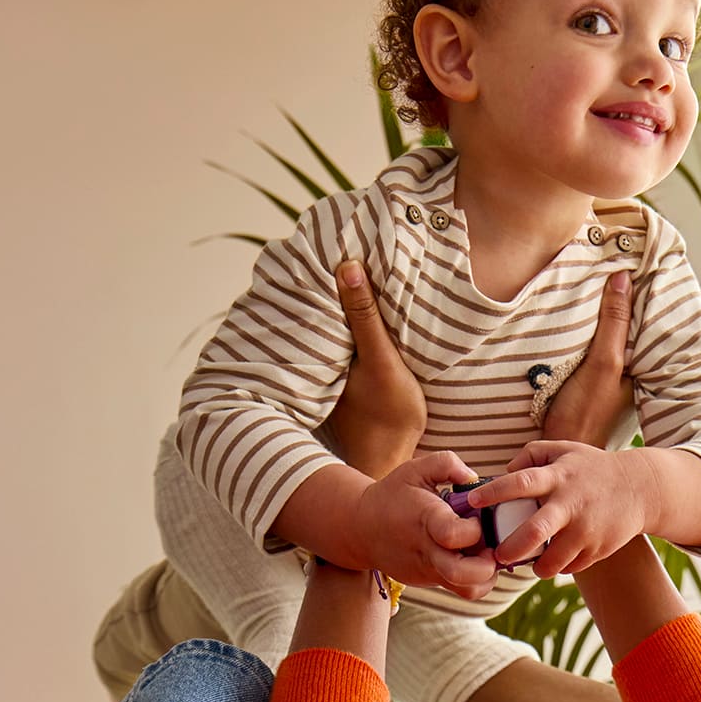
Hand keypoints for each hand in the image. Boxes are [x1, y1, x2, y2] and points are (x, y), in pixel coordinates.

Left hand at [328, 259, 426, 475]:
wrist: (388, 463)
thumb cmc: (388, 415)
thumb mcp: (382, 361)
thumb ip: (365, 318)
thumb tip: (347, 267)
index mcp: (322, 348)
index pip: (311, 298)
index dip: (312, 270)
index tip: (316, 239)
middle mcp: (316, 358)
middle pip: (314, 310)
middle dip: (317, 282)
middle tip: (324, 244)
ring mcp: (326, 371)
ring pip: (323, 326)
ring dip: (328, 303)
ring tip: (337, 268)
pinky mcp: (339, 381)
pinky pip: (334, 342)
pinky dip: (339, 324)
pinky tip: (350, 310)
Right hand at [356, 451, 497, 599]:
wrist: (361, 528)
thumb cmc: (393, 495)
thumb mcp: (415, 469)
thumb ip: (447, 464)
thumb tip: (474, 478)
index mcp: (425, 520)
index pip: (452, 535)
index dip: (473, 529)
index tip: (475, 518)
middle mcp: (427, 551)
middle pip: (462, 574)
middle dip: (487, 564)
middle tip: (490, 546)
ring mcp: (428, 570)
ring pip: (468, 590)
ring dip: (487, 575)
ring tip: (486, 554)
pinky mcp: (431, 581)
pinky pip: (462, 589)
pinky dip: (478, 578)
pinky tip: (475, 558)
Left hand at [467, 441, 648, 577]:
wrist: (641, 488)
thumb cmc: (592, 468)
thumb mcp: (564, 450)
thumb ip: (531, 455)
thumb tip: (502, 474)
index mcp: (558, 477)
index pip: (521, 482)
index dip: (494, 492)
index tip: (472, 502)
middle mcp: (571, 504)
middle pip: (534, 531)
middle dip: (510, 548)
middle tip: (497, 555)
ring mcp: (586, 529)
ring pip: (552, 560)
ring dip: (536, 566)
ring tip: (529, 561)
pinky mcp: (598, 549)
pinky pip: (569, 567)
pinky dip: (559, 566)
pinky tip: (556, 558)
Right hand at [541, 270, 634, 447]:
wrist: (557, 450)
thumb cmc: (584, 413)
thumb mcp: (602, 364)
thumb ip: (613, 324)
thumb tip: (623, 278)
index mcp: (640, 365)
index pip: (646, 319)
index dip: (642, 291)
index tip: (638, 258)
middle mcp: (629, 369)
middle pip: (630, 325)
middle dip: (625, 297)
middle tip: (618, 256)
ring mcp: (609, 375)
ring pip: (611, 334)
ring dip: (605, 313)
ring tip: (598, 276)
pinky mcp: (589, 380)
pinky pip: (594, 345)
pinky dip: (590, 330)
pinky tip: (580, 316)